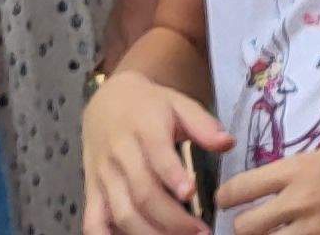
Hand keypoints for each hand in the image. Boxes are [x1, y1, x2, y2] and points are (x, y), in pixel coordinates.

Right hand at [79, 71, 225, 234]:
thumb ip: (203, 125)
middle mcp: (120, 155)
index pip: (157, 155)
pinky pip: (93, 221)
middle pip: (142, 194)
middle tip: (201, 232)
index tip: (191, 193)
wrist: (108, 98)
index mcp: (144, 129)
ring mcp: (103, 176)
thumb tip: (228, 143)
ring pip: (122, 213)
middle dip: (173, 219)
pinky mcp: (92, 190)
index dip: (173, 176)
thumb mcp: (180, 104)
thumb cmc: (150, 106)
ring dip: (150, 234)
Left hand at [217, 136, 319, 234]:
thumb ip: (299, 171)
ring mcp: (316, 228)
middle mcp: (300, 200)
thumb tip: (278, 184)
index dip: (224, 197)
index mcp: (297, 169)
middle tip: (250, 226)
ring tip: (276, 234)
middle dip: (243, 227)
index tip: (224, 201)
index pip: (241, 187)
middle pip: (245, 226)